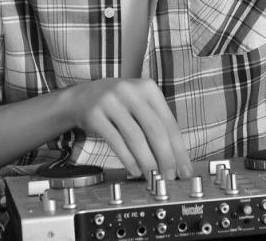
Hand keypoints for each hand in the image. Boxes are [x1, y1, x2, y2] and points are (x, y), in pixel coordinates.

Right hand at [64, 78, 193, 179]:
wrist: (81, 97)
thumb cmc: (118, 105)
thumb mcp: (139, 105)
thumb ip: (156, 125)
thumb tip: (175, 159)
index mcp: (148, 88)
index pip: (169, 122)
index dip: (179, 149)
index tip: (184, 170)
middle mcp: (130, 91)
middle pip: (155, 129)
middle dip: (165, 157)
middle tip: (169, 177)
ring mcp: (111, 101)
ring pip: (135, 137)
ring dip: (147, 161)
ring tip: (152, 177)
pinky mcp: (94, 114)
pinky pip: (115, 140)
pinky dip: (127, 158)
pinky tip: (134, 170)